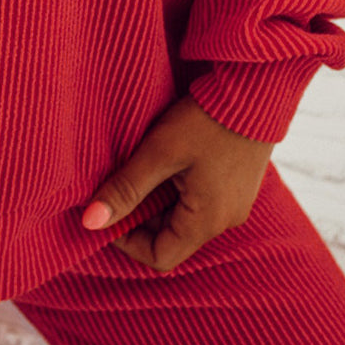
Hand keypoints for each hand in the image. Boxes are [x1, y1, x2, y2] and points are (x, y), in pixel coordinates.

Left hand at [80, 93, 274, 272]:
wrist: (255, 86)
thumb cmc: (206, 120)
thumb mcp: (159, 152)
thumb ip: (125, 188)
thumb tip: (89, 222)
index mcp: (208, 221)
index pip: (160, 257)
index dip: (127, 240)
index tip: (108, 210)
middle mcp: (226, 219)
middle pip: (172, 237)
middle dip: (141, 216)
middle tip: (120, 183)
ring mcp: (235, 202)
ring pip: (185, 217)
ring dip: (159, 199)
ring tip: (142, 166)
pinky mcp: (238, 183)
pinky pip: (201, 199)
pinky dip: (177, 188)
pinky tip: (167, 158)